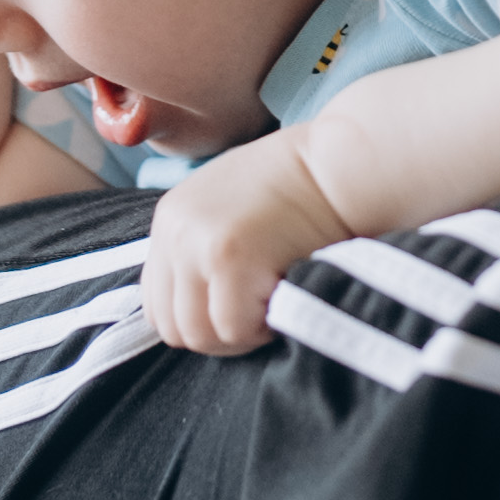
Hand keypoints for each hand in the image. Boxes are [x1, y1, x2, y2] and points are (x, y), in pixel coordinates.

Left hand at [137, 132, 346, 355]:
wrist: (342, 163)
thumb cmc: (302, 189)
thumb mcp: (235, 207)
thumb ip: (206, 248)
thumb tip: (201, 305)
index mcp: (171, 219)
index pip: (156, 304)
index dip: (199, 321)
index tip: (238, 310)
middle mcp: (174, 231)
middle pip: (173, 327)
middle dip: (218, 336)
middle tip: (259, 318)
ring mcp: (197, 244)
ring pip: (200, 335)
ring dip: (239, 335)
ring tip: (272, 307)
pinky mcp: (229, 257)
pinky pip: (233, 328)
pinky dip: (260, 329)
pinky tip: (284, 299)